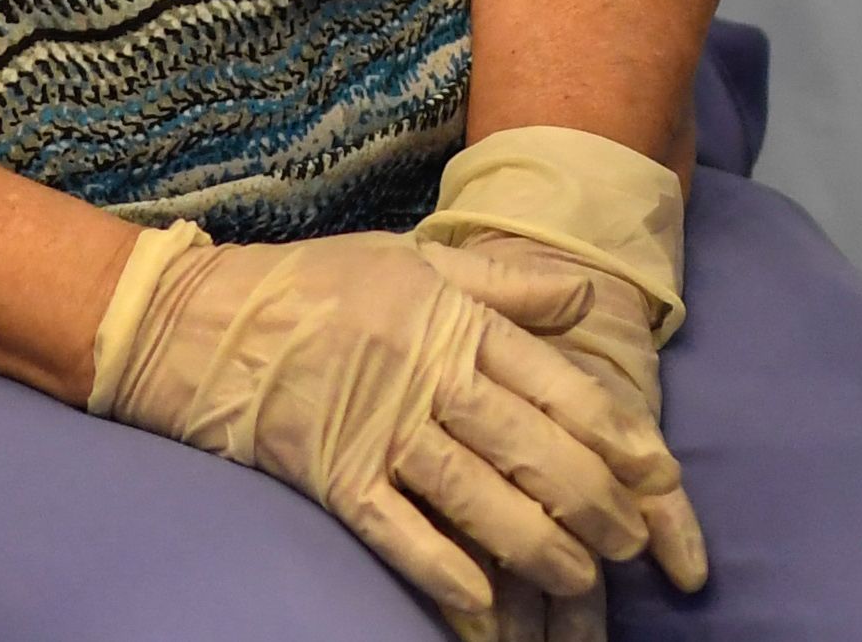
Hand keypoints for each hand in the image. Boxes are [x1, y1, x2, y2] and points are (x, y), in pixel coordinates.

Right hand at [88, 223, 657, 638]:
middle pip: (532, 449)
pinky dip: (444, 567)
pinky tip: (483, 599)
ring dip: (537, 546)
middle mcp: (426, 374)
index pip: (560, 386)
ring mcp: (378, 428)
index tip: (661, 477)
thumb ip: (506, 286)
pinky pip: (399, 531)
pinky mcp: (333, 475)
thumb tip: (585, 297)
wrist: (200, 322)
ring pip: (479, 497)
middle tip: (631, 545)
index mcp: (455, 321)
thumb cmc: (318, 286)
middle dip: (594, 504)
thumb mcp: (417, 263)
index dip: (619, 438)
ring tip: (579, 578)